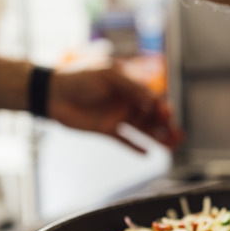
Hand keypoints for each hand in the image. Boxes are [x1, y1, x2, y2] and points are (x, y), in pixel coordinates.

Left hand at [47, 66, 182, 152]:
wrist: (51, 93)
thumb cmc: (78, 77)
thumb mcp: (108, 75)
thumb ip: (131, 87)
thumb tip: (153, 100)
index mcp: (129, 86)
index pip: (152, 98)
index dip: (162, 107)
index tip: (167, 115)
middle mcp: (126, 102)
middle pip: (153, 116)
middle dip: (166, 125)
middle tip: (178, 134)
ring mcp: (118, 117)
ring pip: (144, 130)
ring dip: (158, 138)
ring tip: (172, 146)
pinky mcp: (107, 130)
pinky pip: (125, 141)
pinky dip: (136, 147)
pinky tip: (148, 154)